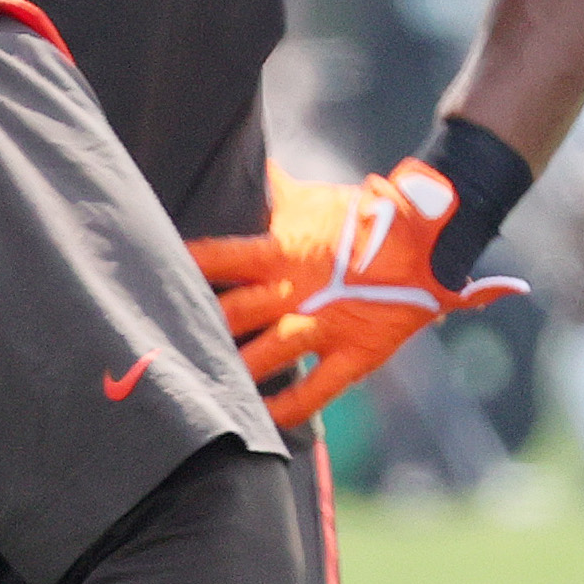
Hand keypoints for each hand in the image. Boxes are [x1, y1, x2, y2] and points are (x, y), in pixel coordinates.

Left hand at [188, 163, 527, 427]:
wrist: (438, 230)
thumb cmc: (366, 216)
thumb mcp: (315, 200)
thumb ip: (276, 191)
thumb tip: (250, 163)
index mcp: (282, 251)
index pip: (219, 258)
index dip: (184, 269)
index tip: (146, 278)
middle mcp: (296, 291)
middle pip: (230, 316)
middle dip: (196, 333)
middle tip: (154, 353)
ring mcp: (326, 324)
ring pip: (264, 358)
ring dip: (230, 375)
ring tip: (195, 392)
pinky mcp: (358, 352)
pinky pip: (315, 391)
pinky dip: (284, 409)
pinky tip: (257, 420)